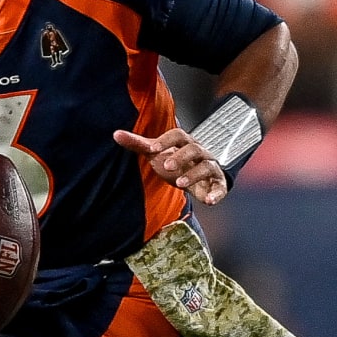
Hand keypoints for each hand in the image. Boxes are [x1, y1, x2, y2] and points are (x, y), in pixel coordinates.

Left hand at [113, 127, 228, 204]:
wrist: (197, 177)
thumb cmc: (175, 161)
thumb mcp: (156, 153)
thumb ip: (138, 144)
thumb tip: (116, 134)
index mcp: (184, 142)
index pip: (177, 135)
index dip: (165, 140)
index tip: (151, 148)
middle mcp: (200, 152)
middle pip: (194, 149)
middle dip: (181, 157)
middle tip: (166, 167)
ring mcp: (210, 167)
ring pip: (206, 167)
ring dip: (194, 175)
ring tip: (179, 185)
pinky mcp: (217, 183)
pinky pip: (220, 187)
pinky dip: (216, 193)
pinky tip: (209, 202)